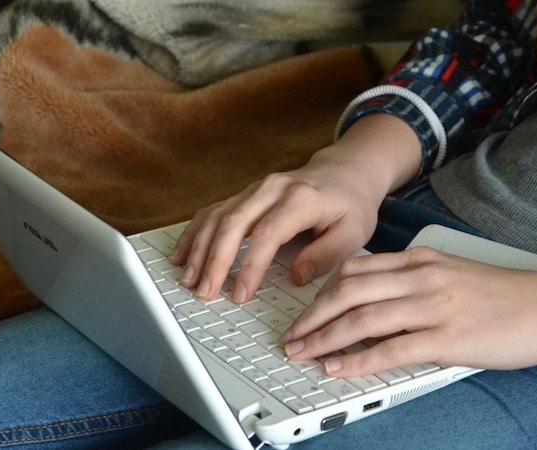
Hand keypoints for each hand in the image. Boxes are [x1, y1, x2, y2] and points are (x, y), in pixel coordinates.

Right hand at [170, 162, 381, 302]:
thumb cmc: (351, 204)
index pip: (267, 234)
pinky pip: (212, 211)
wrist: (345, 172)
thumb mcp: (354, 233)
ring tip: (189, 280)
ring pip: (217, 217)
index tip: (240, 294)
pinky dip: (195, 233)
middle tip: (204, 292)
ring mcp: (255, 189)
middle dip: (214, 261)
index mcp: (301, 199)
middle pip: (233, 223)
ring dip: (199, 249)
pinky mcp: (244, 195)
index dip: (250, 266)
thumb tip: (296, 277)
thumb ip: (326, 255)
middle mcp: (272, 189)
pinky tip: (182, 255)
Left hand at [280, 247, 536, 376]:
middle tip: (290, 337)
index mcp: (421, 259)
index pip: (355, 269)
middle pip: (348, 291)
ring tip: (301, 354)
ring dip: (324, 338)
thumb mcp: (453, 275)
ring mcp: (435, 306)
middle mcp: (422, 277)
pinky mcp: (450, 337)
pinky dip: (357, 360)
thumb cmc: (506, 296)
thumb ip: (414, 283)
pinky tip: (338, 368)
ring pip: (362, 318)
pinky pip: (391, 349)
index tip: (303, 312)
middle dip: (311, 316)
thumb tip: (375, 303)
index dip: (321, 292)